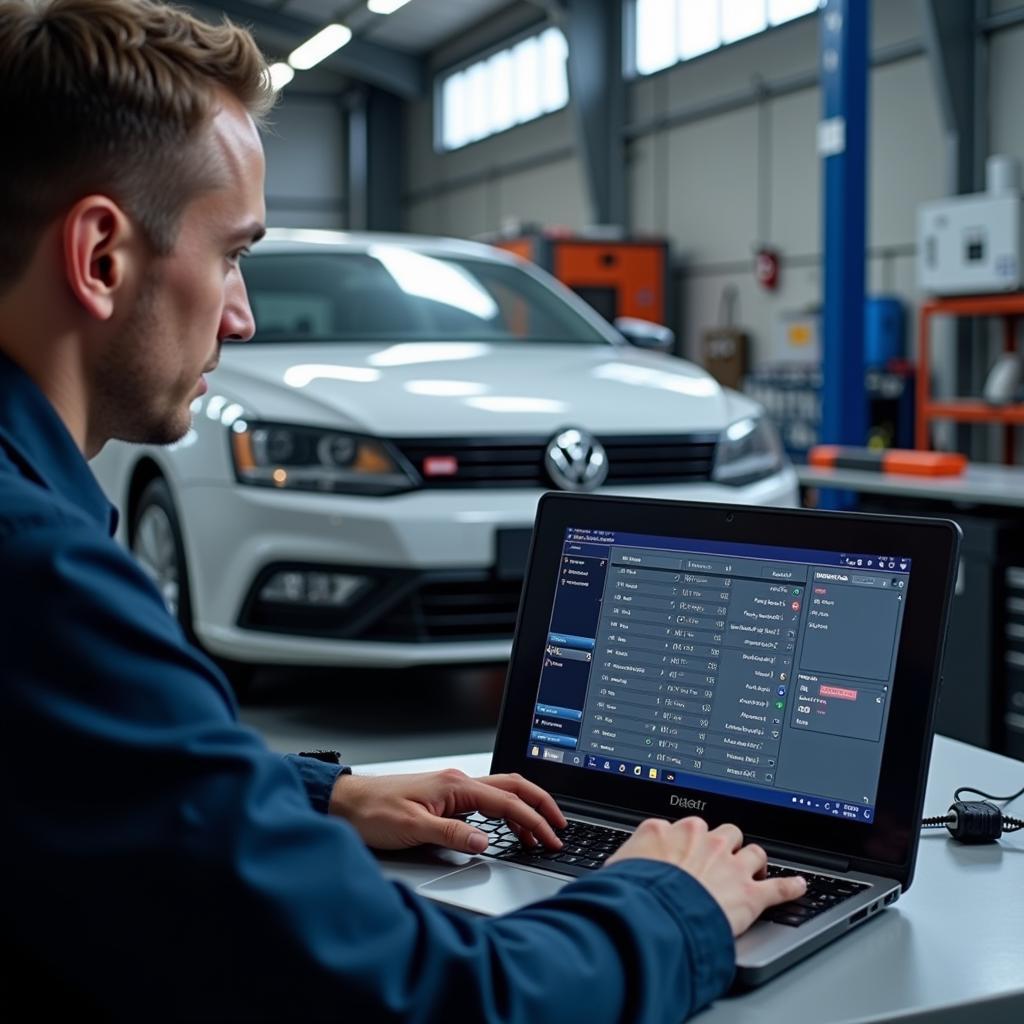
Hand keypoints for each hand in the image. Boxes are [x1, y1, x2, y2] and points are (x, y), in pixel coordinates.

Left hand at [328, 769, 566, 853]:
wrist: (345, 802)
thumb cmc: (372, 811)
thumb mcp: (412, 828)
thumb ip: (452, 835)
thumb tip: (485, 843)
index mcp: (455, 786)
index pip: (506, 802)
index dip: (533, 821)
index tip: (550, 839)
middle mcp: (458, 782)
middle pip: (513, 786)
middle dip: (541, 805)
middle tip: (560, 827)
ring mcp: (453, 787)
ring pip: (502, 792)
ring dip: (525, 809)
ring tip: (540, 833)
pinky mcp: (446, 796)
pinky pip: (487, 799)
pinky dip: (506, 812)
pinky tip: (508, 827)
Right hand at [606, 816, 805, 936]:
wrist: (657, 914)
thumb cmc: (634, 892)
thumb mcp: (618, 866)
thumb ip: (628, 858)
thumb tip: (621, 865)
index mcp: (671, 829)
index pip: (685, 829)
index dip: (686, 843)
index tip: (685, 852)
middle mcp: (704, 839)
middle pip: (724, 832)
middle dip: (724, 844)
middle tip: (719, 860)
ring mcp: (730, 864)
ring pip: (752, 851)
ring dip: (754, 861)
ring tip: (754, 868)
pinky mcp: (750, 893)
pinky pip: (779, 887)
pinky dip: (790, 887)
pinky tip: (798, 886)